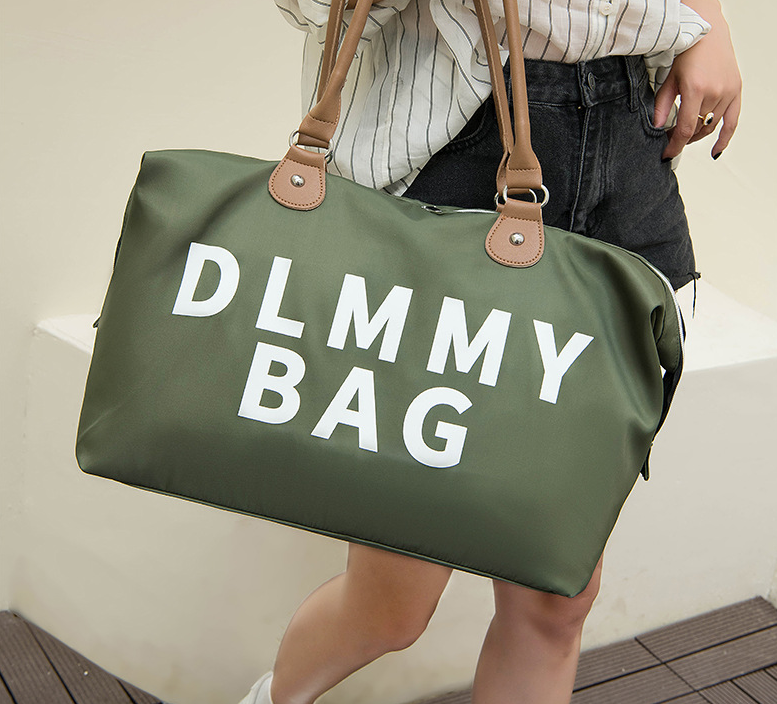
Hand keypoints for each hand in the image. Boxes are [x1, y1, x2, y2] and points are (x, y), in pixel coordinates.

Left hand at [653, 1, 741, 159]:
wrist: (709, 34)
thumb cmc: (687, 55)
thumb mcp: (668, 81)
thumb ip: (662, 106)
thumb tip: (656, 128)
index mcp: (696, 89)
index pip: (686, 129)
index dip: (675, 146)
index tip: (666, 155)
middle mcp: (715, 92)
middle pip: (698, 129)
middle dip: (683, 138)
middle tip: (671, 138)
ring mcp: (728, 92)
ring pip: (711, 127)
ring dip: (697, 135)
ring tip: (685, 134)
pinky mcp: (736, 91)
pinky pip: (732, 122)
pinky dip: (724, 139)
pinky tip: (714, 152)